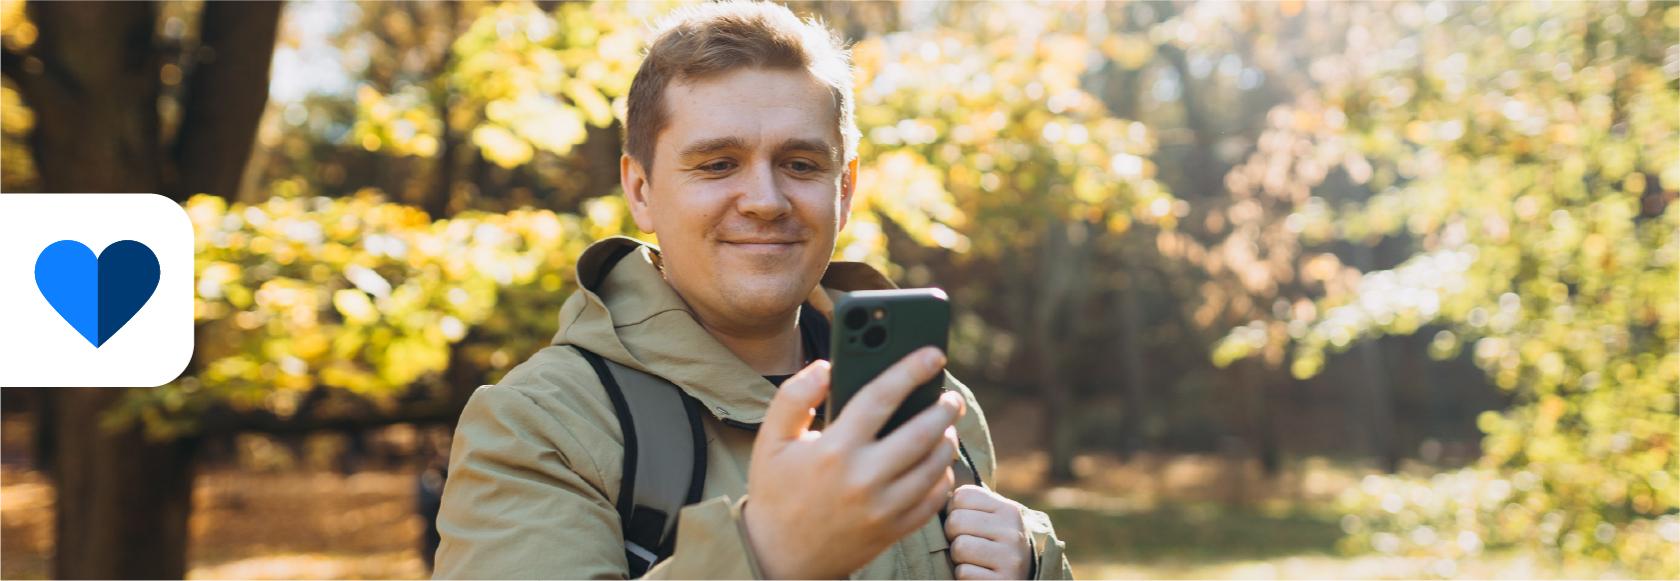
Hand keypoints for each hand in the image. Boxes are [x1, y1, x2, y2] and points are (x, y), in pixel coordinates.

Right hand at [742, 347, 964, 578]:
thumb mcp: (771, 440)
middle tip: (950, 397)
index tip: (934, 354)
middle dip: (943, 409)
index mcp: (833, 450)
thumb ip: (794, 396)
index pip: (880, 397)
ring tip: (944, 428)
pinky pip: (934, 499)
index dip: (910, 370)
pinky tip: (935, 464)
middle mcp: (863, 479)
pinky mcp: (894, 530)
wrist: (777, 555)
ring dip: (946, 441)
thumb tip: (826, 367)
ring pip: (935, 466)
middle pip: (921, 433)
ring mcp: (883, 508)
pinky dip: (942, 477)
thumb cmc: (776, 490)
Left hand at [945, 485, 1032, 579]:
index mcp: (1009, 510)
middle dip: (952, 536)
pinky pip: (963, 573)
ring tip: (973, 560)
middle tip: (967, 544)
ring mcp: (1010, 560)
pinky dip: (964, 577)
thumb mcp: (994, 520)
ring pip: (959, 548)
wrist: (1021, 580)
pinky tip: (979, 575)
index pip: (961, 496)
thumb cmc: (997, 546)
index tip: (964, 524)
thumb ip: (973, 503)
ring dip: (958, 558)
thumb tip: (940, 485)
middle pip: (956, 521)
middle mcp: (1013, 532)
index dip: (953, 511)